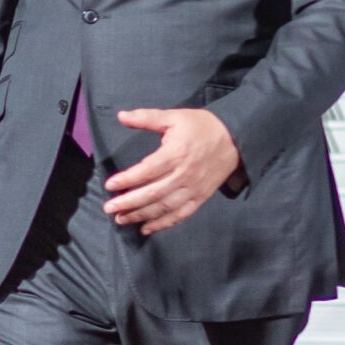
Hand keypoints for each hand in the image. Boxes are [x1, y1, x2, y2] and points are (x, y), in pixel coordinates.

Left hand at [103, 108, 240, 233]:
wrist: (236, 139)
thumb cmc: (201, 126)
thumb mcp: (174, 116)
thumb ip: (147, 117)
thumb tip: (121, 115)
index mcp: (175, 154)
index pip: (147, 171)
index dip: (127, 180)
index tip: (110, 186)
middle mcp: (183, 175)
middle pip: (152, 194)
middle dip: (129, 203)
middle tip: (109, 208)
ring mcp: (193, 189)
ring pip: (164, 207)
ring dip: (141, 215)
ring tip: (121, 220)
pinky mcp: (200, 198)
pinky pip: (180, 215)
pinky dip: (163, 224)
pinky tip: (146, 228)